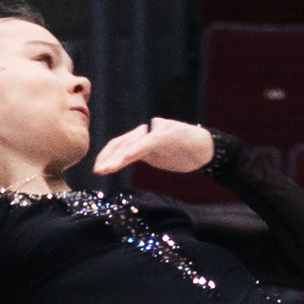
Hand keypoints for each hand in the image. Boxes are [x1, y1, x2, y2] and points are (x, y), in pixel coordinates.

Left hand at [92, 117, 215, 176]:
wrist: (206, 148)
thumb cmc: (184, 152)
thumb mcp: (159, 154)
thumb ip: (144, 153)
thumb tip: (130, 155)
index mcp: (143, 138)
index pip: (120, 144)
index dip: (107, 155)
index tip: (99, 168)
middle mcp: (146, 133)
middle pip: (120, 143)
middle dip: (107, 157)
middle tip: (98, 171)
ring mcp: (154, 134)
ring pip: (130, 145)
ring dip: (115, 159)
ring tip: (104, 170)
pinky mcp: (164, 137)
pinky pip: (144, 145)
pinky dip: (132, 152)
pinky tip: (122, 160)